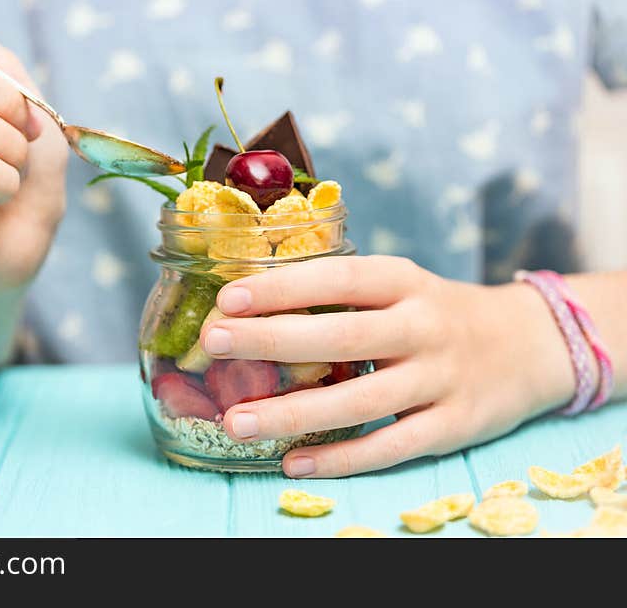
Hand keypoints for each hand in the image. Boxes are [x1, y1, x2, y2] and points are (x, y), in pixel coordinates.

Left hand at [200, 255, 574, 477]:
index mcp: (405, 281)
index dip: (284, 287)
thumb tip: (253, 305)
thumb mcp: (401, 285)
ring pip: (360, 401)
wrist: (528, 345)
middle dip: (272, 339)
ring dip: (293, 412)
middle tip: (212, 344)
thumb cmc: (438, 313)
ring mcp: (441, 379)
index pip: (339, 279)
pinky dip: (341, 458)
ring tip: (235, 421)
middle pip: (342, 336)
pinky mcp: (453, 426)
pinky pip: (390, 447)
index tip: (229, 297)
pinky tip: (292, 462)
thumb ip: (343, 295)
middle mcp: (424, 326)